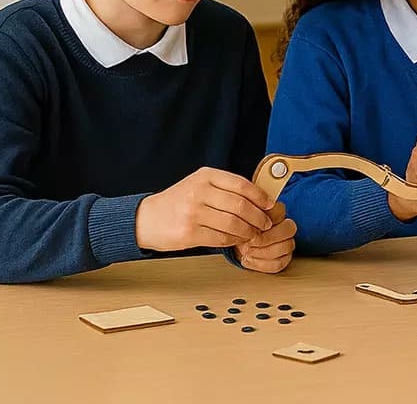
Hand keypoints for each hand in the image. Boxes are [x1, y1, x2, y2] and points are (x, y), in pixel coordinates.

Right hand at [136, 167, 275, 251]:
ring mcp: (193, 212)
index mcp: (205, 176)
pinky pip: (221, 237)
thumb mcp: (199, 185)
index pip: (242, 184)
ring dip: (248, 231)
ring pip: (233, 223)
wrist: (146, 219)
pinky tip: (237, 240)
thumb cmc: (177, 202)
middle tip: (265, 224)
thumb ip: (224, 188)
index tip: (270, 205)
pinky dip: (234, 240)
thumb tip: (259, 198)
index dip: (260, 197)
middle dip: (258, 217)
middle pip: (241, 205)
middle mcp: (199, 192)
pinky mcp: (189, 232)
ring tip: (253, 234)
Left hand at [234, 202, 296, 273]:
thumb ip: (246, 216)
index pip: (280, 211)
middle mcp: (285, 226)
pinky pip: (279, 263)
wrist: (234, 241)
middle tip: (250, 242)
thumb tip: (248, 219)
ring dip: (263, 252)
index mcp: (276, 211)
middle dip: (268, 237)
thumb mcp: (238, 219)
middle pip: (289, 229)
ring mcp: (287, 242)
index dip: (265, 220)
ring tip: (246, 252)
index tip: (249, 225)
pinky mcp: (284, 258)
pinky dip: (261, 264)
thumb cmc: (239, 229)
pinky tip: (247, 260)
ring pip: (287, 246)